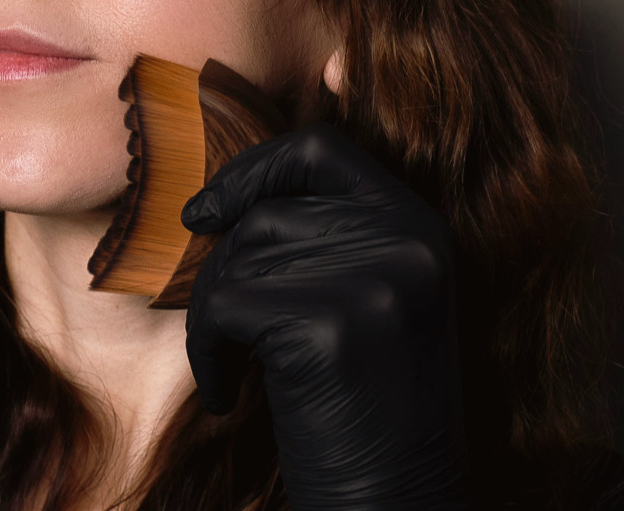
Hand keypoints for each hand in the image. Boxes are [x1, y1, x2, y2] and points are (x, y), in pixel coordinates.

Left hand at [181, 124, 468, 508]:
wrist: (397, 504)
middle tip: (220, 330)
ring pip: (238, 257)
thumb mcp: (369, 301)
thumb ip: (326, 236)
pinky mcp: (330, 326)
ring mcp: (374, 281)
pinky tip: (227, 393)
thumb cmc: (365, 406)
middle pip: (266, 214)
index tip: (205, 212)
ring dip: (212, 314)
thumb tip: (222, 195)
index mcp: (419, 225)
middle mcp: (406, 241)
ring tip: (231, 365)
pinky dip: (205, 349)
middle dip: (222, 270)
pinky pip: (223, 307)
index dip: (252, 169)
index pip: (319, 148)